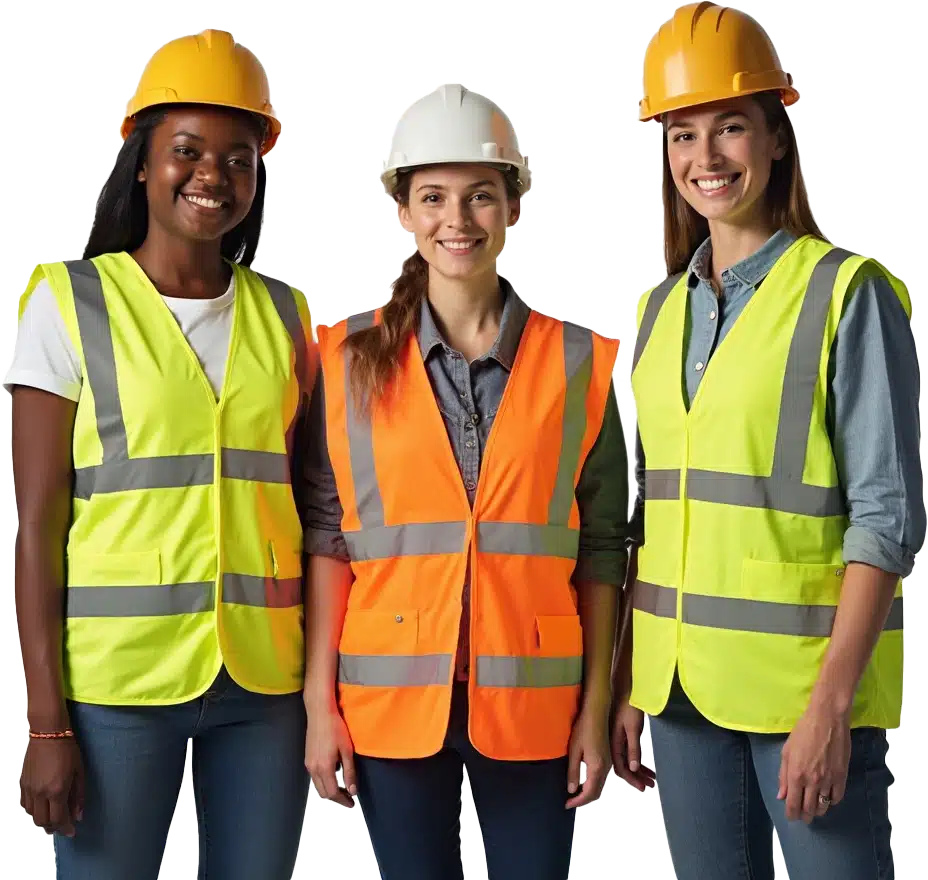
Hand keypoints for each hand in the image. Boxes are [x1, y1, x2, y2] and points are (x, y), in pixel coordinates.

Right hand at [19, 737, 83, 836]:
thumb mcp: (80, 772)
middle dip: (54, 827)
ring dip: (43, 821)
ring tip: (53, 819)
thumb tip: (79, 815)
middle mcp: (40, 793)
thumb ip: (79, 796)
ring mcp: (29, 789)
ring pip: (32, 816)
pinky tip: (42, 808)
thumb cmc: (68, 750)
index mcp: (57, 790)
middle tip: (63, 826)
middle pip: (44, 821)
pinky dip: (34, 811)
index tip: (72, 832)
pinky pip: (25, 805)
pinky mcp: (23, 784)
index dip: (66, 828)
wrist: (48, 734)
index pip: (59, 819)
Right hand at [305, 702, 356, 808]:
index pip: (333, 793)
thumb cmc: (336, 728)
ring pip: (318, 786)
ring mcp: (308, 764)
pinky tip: (334, 774)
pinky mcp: (307, 758)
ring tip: (343, 787)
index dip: (343, 800)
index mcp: (324, 768)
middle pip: (323, 793)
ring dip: (330, 790)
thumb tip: (353, 791)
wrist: (320, 713)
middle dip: (336, 798)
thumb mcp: (347, 750)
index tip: (352, 803)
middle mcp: (313, 769)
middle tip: (349, 797)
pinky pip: (315, 777)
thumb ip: (349, 772)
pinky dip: (324, 781)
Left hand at [565, 702, 610, 809]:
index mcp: (597, 767)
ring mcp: (608, 763)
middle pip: (596, 792)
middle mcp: (606, 768)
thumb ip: (574, 772)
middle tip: (569, 802)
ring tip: (574, 795)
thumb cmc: (583, 729)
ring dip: (588, 793)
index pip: (589, 793)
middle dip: (583, 800)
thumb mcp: (574, 751)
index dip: (578, 801)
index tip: (567, 804)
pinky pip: (600, 778)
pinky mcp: (607, 758)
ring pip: (600, 786)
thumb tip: (572, 790)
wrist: (597, 713)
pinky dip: (592, 785)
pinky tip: (583, 782)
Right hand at [610, 698, 655, 792]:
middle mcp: (613, 742)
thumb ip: (633, 748)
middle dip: (637, 777)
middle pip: (624, 766)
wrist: (625, 687)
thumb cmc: (629, 705)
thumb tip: (633, 768)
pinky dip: (637, 760)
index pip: (621, 768)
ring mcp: (616, 738)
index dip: (632, 779)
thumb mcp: (633, 728)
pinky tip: (645, 765)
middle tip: (650, 785)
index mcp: (613, 742)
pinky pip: (628, 751)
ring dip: (639, 770)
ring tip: (652, 778)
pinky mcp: (621, 733)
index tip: (643, 788)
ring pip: (627, 759)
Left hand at [777, 702, 850, 822]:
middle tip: (803, 817)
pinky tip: (827, 799)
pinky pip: (837, 797)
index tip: (791, 817)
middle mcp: (812, 781)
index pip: (793, 804)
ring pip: (824, 806)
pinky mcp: (842, 777)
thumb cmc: (803, 732)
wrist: (827, 720)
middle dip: (805, 816)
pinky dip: (832, 802)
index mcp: (796, 775)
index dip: (791, 814)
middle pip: (809, 809)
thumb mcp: (787, 751)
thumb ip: (783, 775)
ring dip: (818, 811)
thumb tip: (781, 795)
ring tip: (814, 811)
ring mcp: (829, 780)